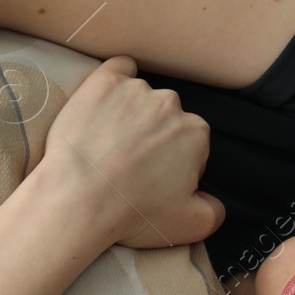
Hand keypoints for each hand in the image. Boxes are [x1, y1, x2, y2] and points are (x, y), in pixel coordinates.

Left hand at [42, 55, 224, 249]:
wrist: (78, 200)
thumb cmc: (132, 214)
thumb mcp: (191, 225)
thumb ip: (215, 211)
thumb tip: (214, 202)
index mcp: (196, 135)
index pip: (191, 145)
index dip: (174, 165)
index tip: (153, 180)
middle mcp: (171, 105)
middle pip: (167, 119)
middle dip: (153, 138)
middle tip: (129, 165)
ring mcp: (137, 90)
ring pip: (142, 98)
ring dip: (131, 115)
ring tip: (108, 144)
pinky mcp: (104, 82)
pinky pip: (119, 68)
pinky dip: (117, 80)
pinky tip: (106, 99)